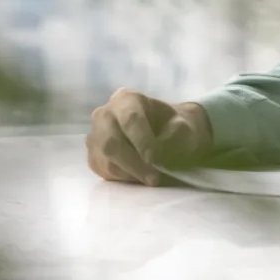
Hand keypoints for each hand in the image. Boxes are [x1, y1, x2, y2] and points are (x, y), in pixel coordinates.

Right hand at [85, 89, 212, 185]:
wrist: (168, 134)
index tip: (155, 159)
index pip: (130, 119)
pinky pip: (104, 172)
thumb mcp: (184, 126)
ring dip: (131, 174)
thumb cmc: (176, 127)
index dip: (142, 141)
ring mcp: (96, 137)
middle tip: (154, 179)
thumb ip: (173, 137)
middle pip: (111, 142)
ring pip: (106, 161)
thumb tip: (155, 156)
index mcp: (127, 99)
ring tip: (152, 179)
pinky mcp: (95, 157)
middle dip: (134, 164)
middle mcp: (105, 115)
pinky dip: (124, 179)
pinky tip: (141, 177)